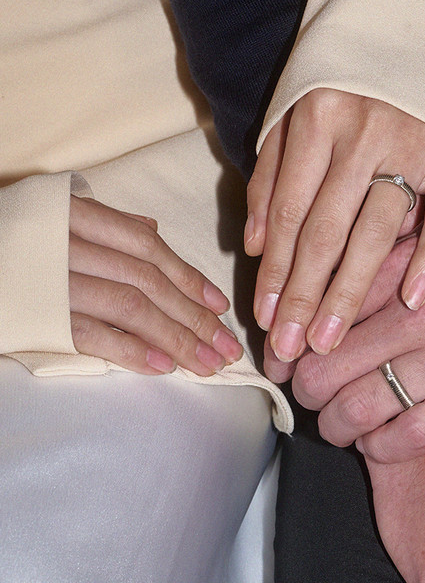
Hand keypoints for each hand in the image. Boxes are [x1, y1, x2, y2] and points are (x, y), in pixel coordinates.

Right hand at [68, 196, 242, 374]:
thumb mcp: (53, 218)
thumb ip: (105, 224)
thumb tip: (150, 230)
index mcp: (76, 215)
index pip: (148, 247)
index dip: (190, 278)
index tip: (221, 307)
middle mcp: (68, 244)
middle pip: (149, 281)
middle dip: (195, 317)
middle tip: (227, 347)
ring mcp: (53, 280)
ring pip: (130, 307)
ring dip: (176, 338)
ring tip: (206, 363)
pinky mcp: (39, 316)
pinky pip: (91, 334)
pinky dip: (131, 350)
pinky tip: (164, 367)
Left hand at [246, 88, 424, 363]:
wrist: (415, 24)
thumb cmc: (344, 79)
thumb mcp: (293, 113)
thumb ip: (271, 175)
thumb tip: (255, 245)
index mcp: (314, 120)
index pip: (287, 212)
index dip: (273, 270)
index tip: (264, 317)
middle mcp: (360, 134)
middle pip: (324, 231)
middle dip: (303, 296)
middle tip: (289, 348)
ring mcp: (411, 144)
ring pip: (375, 231)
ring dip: (349, 292)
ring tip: (328, 342)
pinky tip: (412, 302)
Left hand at [284, 186, 424, 460]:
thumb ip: (414, 223)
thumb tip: (362, 235)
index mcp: (417, 258)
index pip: (327, 303)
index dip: (293, 338)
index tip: (284, 357)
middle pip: (331, 359)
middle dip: (305, 388)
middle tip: (303, 399)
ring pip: (365, 403)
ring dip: (337, 426)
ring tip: (334, 429)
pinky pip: (415, 434)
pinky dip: (384, 449)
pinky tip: (377, 448)